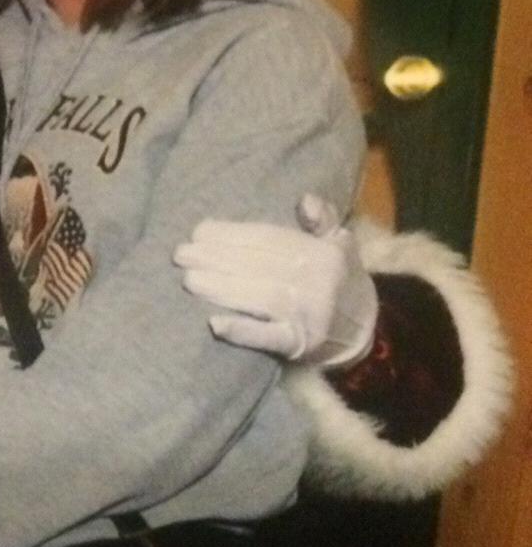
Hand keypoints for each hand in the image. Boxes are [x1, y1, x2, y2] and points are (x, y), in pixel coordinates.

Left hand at [174, 194, 378, 369]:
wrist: (367, 331)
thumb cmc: (342, 279)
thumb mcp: (341, 243)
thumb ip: (322, 219)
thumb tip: (304, 200)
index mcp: (322, 254)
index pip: (268, 240)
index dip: (232, 235)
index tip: (198, 232)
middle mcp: (316, 283)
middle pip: (256, 266)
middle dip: (215, 259)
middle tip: (180, 255)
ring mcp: (308, 316)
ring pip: (257, 297)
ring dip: (220, 288)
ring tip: (188, 280)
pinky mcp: (300, 346)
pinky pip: (268, 337)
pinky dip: (242, 331)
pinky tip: (215, 324)